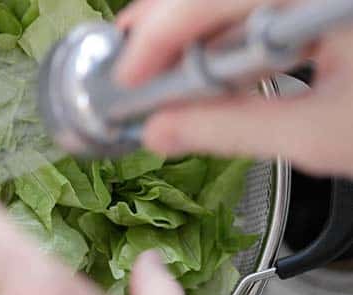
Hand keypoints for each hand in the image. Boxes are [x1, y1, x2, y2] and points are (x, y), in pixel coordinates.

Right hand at [114, 0, 352, 177]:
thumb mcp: (312, 135)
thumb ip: (229, 130)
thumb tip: (159, 131)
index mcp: (314, 1)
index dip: (160, 34)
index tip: (126, 76)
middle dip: (164, 30)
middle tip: (127, 66)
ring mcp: (306, 3)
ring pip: (225, 7)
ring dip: (189, 41)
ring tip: (157, 77)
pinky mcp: (310, 12)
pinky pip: (251, 17)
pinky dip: (220, 45)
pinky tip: (203, 75)